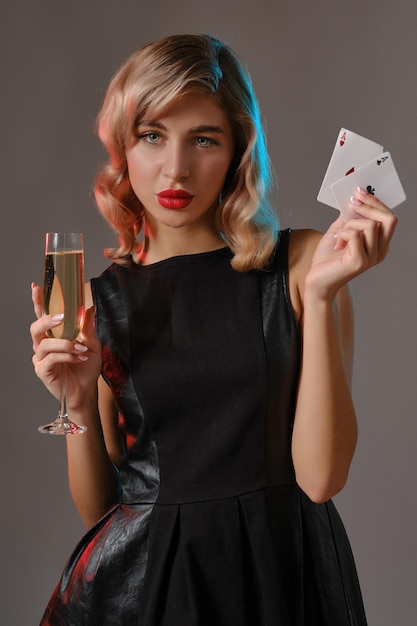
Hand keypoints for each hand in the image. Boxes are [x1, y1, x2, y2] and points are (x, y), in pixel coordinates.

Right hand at [30, 283, 101, 410]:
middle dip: (47, 319)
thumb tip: (89, 308)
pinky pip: (50, 358)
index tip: (36, 286)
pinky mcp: (42, 370)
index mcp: (53, 335)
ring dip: (65, 343)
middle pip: (36, 327)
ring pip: (44, 343)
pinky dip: (66, 355)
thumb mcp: (93, 344)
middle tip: (62, 317)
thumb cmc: (86, 367)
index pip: (43, 315)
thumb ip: (88, 327)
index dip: (38, 301)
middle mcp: (43, 345)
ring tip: (81, 347)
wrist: (87, 390)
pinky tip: (78, 356)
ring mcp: (40, 358)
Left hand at [305, 188, 397, 299]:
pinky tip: (337, 244)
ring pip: (369, 225)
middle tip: (353, 202)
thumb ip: (350, 217)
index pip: (389, 218)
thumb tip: (355, 199)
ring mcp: (371, 258)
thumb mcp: (340, 231)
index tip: (360, 192)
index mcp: (379, 244)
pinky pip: (355, 235)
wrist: (317, 280)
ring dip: (350, 225)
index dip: (376, 202)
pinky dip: (343, 234)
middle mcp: (380, 252)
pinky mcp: (359, 262)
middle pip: (389, 219)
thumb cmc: (328, 258)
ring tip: (340, 236)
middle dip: (370, 206)